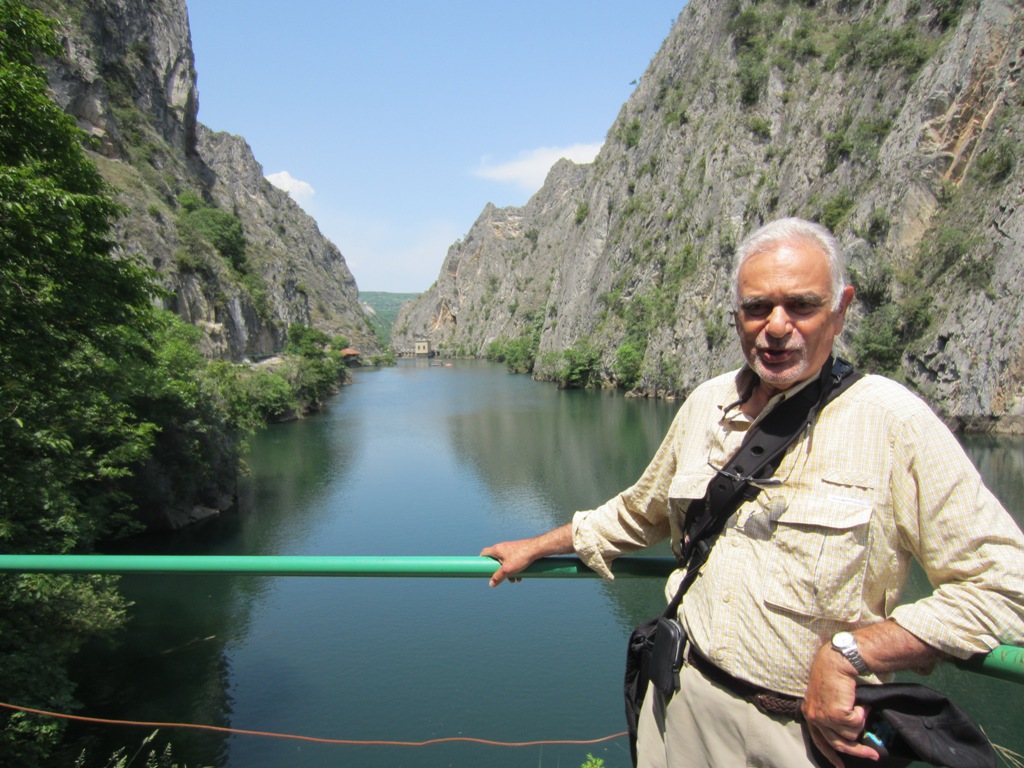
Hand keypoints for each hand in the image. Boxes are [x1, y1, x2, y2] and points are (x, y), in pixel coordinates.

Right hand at [479, 539, 536, 585]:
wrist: (537, 549)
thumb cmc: (521, 557)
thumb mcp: (507, 570)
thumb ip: (498, 577)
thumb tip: (491, 584)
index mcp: (497, 550)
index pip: (484, 553)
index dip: (482, 561)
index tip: (483, 568)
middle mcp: (503, 547)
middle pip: (496, 560)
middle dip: (499, 571)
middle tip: (503, 578)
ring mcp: (511, 548)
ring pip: (506, 562)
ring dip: (509, 572)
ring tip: (515, 580)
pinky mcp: (518, 550)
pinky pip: (513, 560)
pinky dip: (515, 568)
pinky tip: (521, 575)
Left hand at [801, 640, 878, 766]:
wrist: (836, 662)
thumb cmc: (834, 676)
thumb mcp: (827, 697)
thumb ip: (832, 714)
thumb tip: (848, 734)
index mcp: (811, 714)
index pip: (819, 741)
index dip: (831, 754)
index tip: (840, 765)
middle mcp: (815, 717)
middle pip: (838, 744)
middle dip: (858, 751)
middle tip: (874, 756)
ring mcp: (825, 717)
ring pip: (851, 734)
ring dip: (860, 720)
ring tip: (860, 705)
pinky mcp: (836, 714)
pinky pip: (857, 723)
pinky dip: (862, 713)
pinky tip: (859, 701)